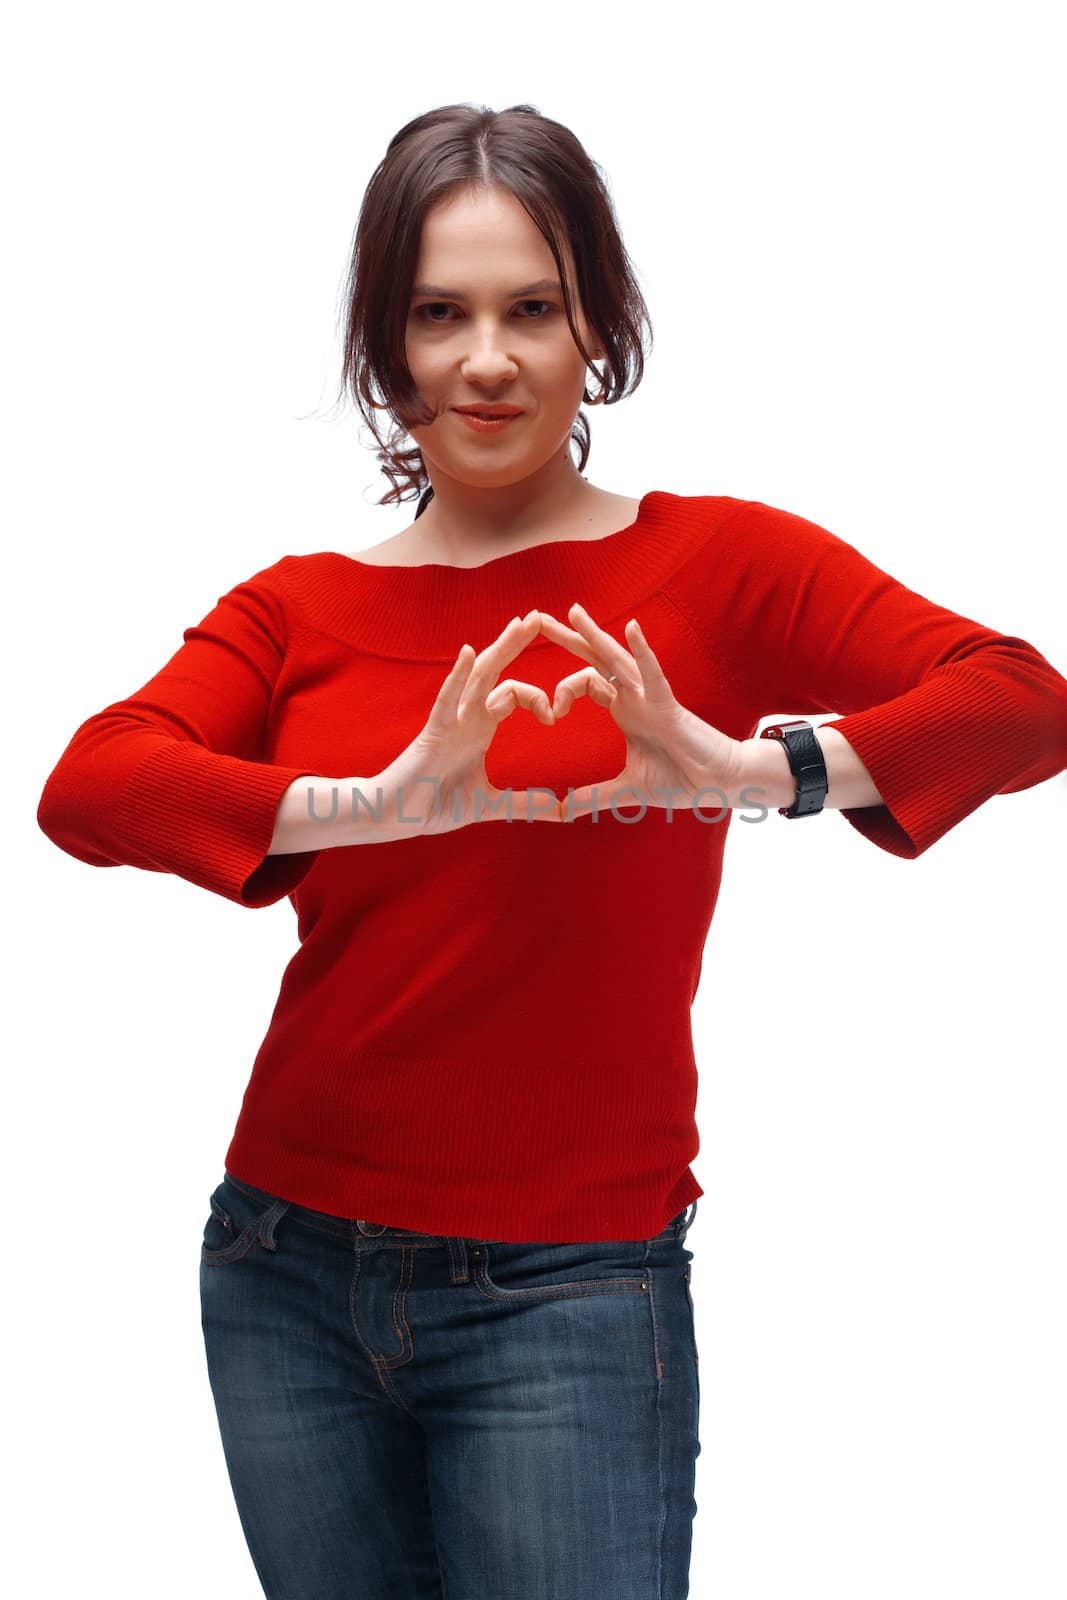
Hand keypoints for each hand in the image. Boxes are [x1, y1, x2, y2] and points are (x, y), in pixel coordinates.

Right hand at [372, 611, 564, 837]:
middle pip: (496, 671)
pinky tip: (468, 652)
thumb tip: (559, 809)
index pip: (514, 695)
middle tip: (540, 616)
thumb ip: (524, 804)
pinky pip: (447, 698)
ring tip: (521, 623)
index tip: (553, 718)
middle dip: (517, 644)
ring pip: (478, 676)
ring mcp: (450, 720)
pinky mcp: (434, 732)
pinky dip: (458, 675)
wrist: (395, 817)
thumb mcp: (490, 804)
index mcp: (480, 727)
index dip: (538, 698)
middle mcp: (467, 716)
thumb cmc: (433, 804)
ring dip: (500, 648)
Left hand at [534, 603, 744, 820]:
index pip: (586, 683)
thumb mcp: (627, 790)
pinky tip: (631, 628)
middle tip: (537, 618)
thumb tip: (564, 810)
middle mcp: (634, 697)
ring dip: (595, 635)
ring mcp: (651, 698)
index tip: (551, 712)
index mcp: (624, 711)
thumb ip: (595, 797)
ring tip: (572, 611)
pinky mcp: (669, 706)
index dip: (563, 691)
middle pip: (595, 660)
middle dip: (568, 639)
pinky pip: (654, 674)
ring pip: (617, 659)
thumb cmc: (681, 779)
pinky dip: (643, 652)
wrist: (717, 785)